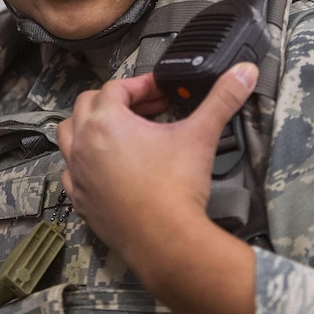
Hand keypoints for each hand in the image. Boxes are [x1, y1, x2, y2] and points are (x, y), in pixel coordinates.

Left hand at [56, 62, 256, 268]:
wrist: (165, 241)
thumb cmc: (176, 188)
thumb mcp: (200, 135)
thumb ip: (222, 99)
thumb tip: (244, 72)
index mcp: (106, 121)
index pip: (117, 87)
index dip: (141, 85)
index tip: (162, 92)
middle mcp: (83, 143)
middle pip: (88, 105)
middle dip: (116, 102)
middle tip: (147, 109)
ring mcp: (77, 172)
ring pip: (69, 135)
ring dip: (90, 126)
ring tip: (119, 131)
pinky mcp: (80, 199)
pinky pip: (71, 172)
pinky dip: (84, 163)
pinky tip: (106, 167)